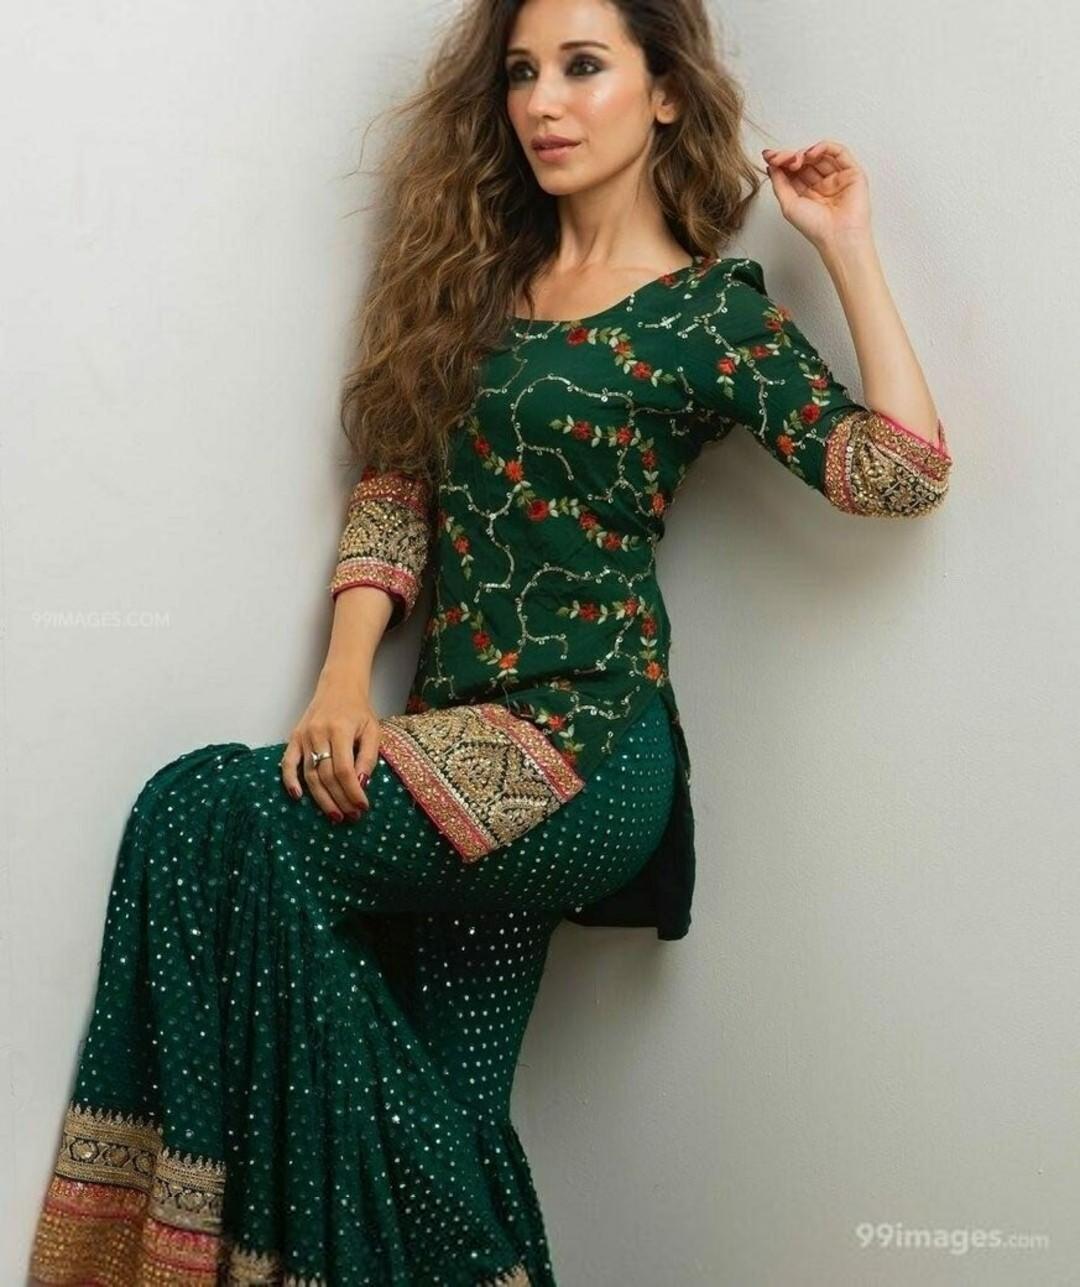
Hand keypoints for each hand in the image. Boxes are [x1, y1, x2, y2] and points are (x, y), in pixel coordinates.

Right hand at [280, 676, 381, 822]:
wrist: (339, 687)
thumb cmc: (358, 711)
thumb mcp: (372, 731)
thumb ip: (368, 757)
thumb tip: (361, 785)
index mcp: (340, 730)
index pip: (345, 770)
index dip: (352, 792)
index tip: (362, 807)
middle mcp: (319, 733)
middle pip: (326, 776)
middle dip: (340, 800)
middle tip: (351, 816)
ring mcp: (304, 736)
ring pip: (310, 775)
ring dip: (322, 799)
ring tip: (335, 815)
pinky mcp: (294, 738)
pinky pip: (288, 763)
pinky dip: (290, 781)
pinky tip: (298, 797)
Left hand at [761, 140, 871, 250]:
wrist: (838, 237)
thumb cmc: (816, 228)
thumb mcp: (788, 204)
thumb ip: (779, 183)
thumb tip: (771, 165)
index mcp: (808, 194)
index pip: (793, 171)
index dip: (781, 162)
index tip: (768, 157)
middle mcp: (822, 185)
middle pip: (805, 161)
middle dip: (790, 157)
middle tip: (780, 159)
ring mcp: (837, 178)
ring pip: (820, 155)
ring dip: (804, 153)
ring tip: (795, 160)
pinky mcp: (852, 173)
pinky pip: (839, 152)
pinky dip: (824, 147)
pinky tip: (811, 153)